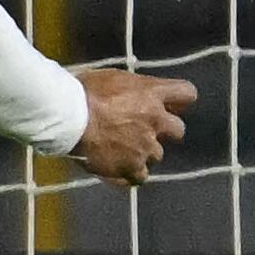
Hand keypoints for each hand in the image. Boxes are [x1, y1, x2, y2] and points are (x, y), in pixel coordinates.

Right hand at [69, 67, 194, 187]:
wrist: (67, 118)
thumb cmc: (82, 92)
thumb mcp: (111, 78)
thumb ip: (132, 88)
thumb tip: (136, 92)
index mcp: (151, 93)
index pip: (187, 93)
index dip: (179, 100)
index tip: (169, 104)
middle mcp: (155, 120)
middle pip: (178, 130)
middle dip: (164, 131)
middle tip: (143, 130)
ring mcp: (146, 146)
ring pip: (157, 155)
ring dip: (143, 152)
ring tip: (119, 149)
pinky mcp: (132, 167)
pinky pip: (140, 176)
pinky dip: (129, 173)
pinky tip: (114, 167)